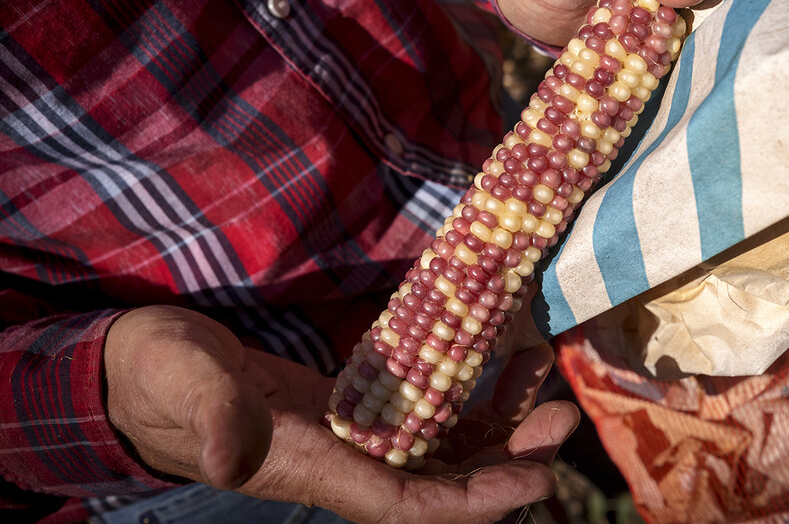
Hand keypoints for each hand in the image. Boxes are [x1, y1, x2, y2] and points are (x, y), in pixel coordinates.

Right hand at [104, 305, 577, 523]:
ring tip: (547, 388)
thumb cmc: (157, 374)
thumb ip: (212, 415)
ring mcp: (349, 437)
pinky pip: (421, 415)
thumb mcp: (181, 380)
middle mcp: (340, 462)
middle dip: (507, 461)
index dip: (473, 501)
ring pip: (440, 450)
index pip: (406, 504)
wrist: (139, 371)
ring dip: (498, 428)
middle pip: (441, 482)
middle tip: (564, 418)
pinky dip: (465, 399)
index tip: (535, 479)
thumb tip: (227, 457)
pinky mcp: (350, 407)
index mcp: (310, 467)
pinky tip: (500, 368)